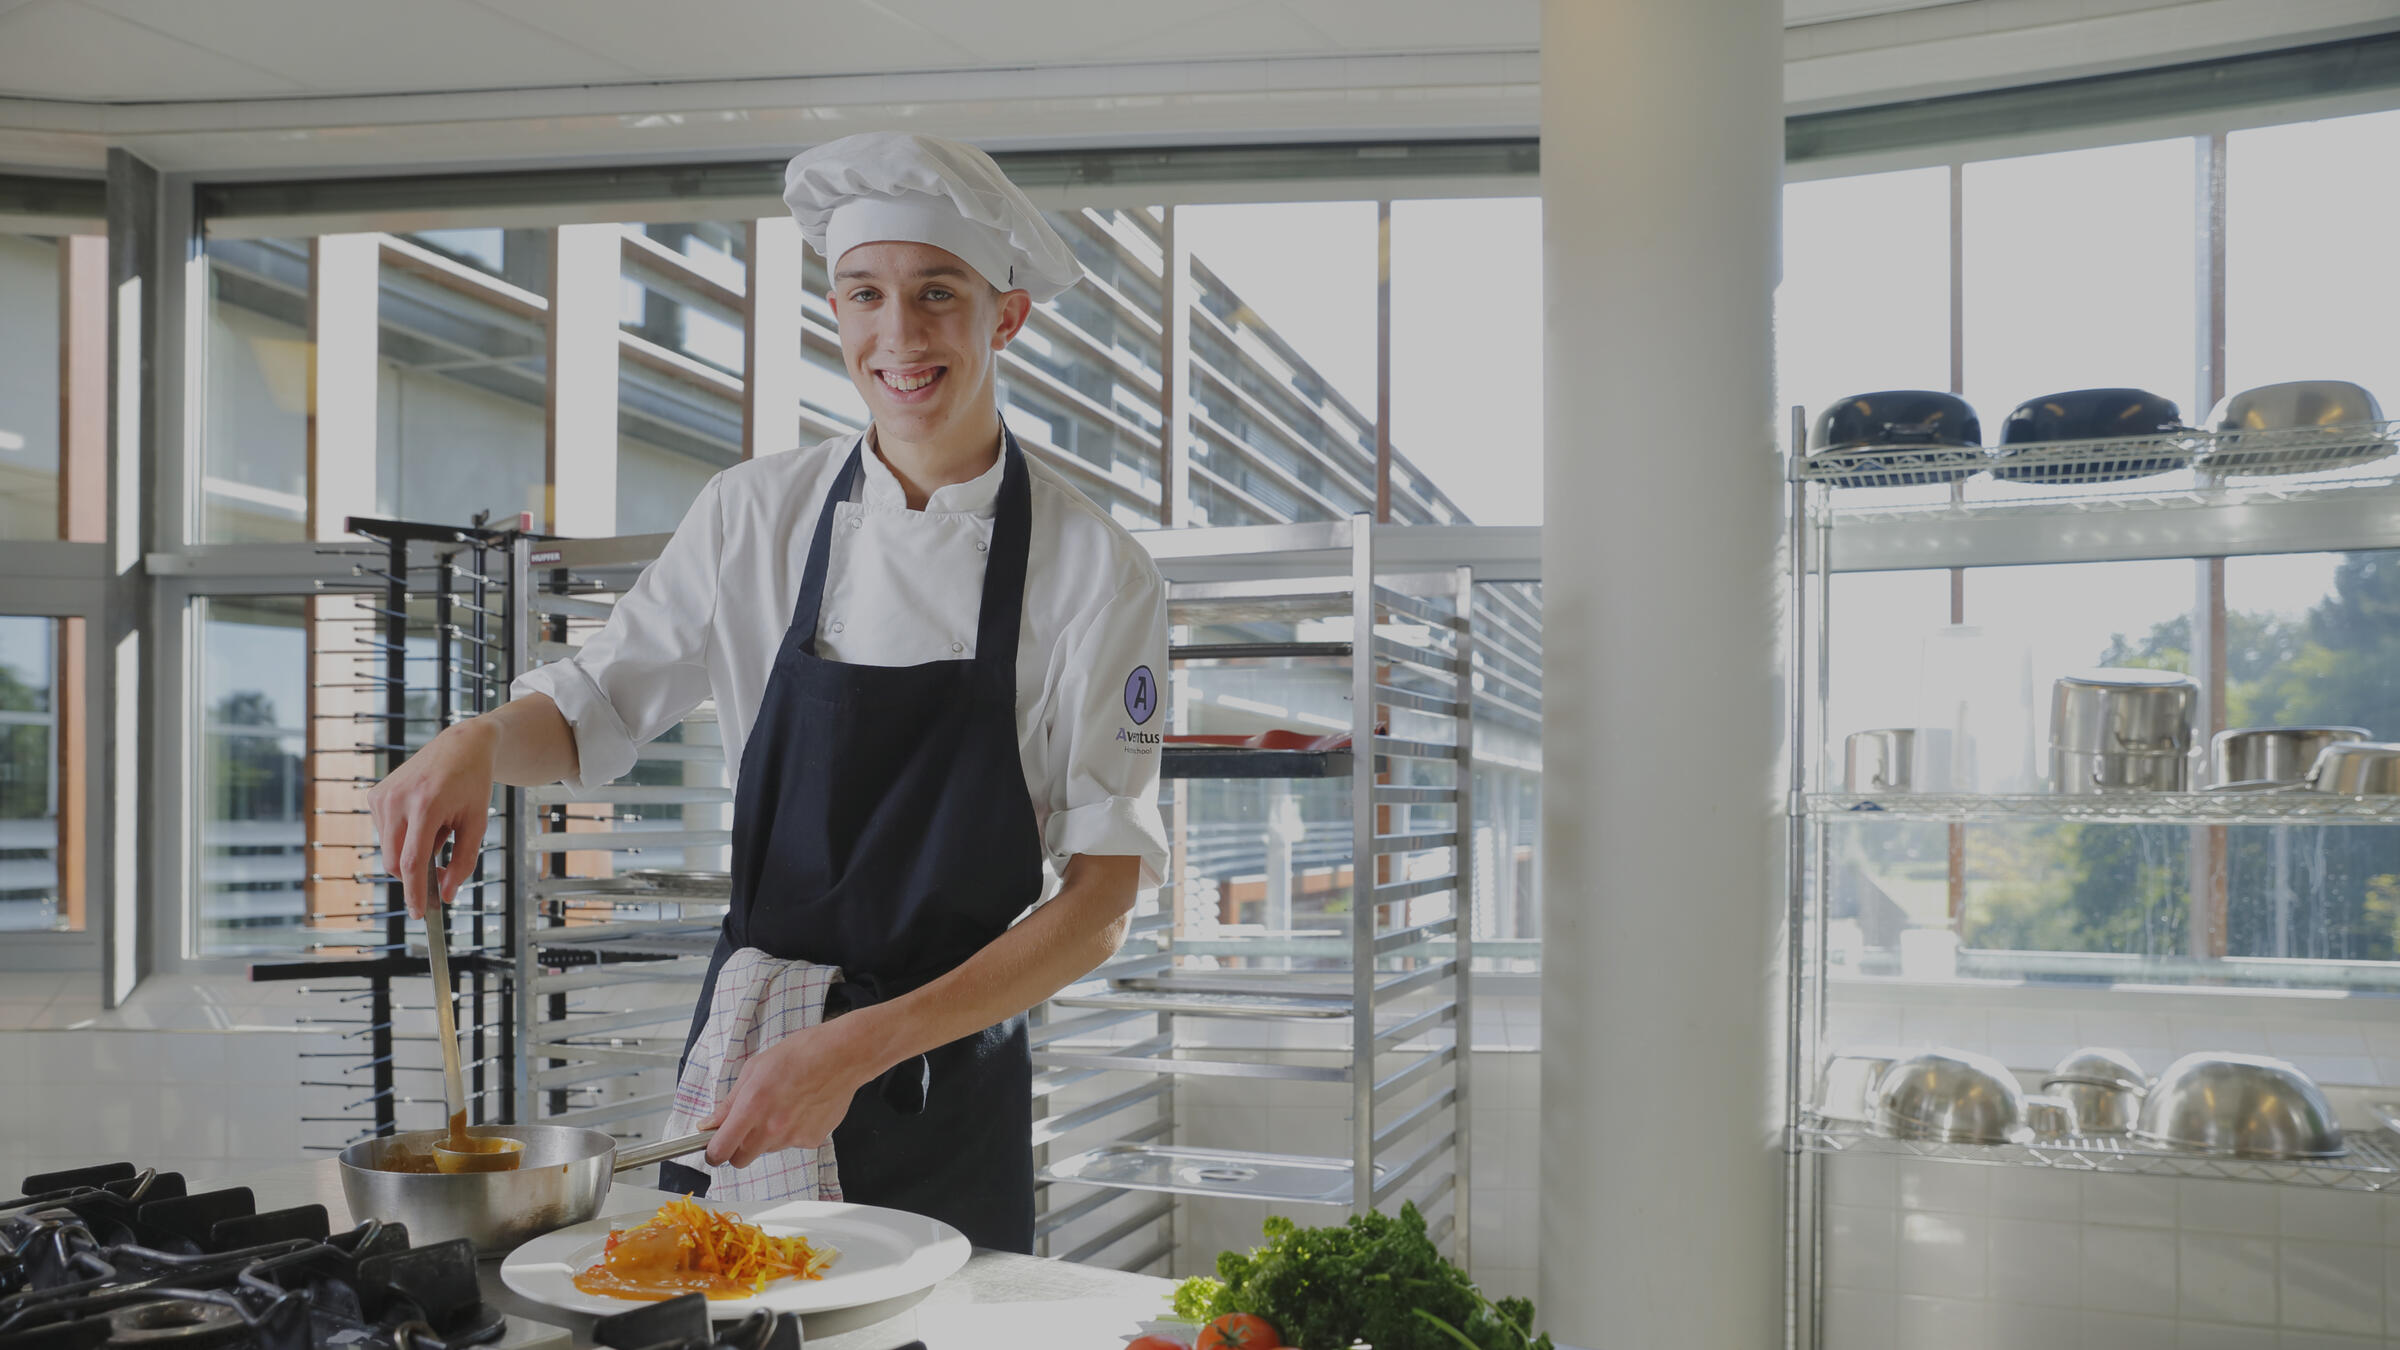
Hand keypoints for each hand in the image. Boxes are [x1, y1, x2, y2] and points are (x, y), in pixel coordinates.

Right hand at [365, 719, 498, 918]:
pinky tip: (424, 817)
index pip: (412, 861)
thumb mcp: (477, 824)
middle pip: (395, 861)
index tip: (419, 913)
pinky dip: (404, 837)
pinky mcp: (374, 795)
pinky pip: (386, 834)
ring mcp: (381, 796)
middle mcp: (397, 799)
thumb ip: (463, 862)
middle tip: (442, 878)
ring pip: (389, 850)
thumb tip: (446, 896)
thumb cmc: (473, 784)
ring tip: (439, 828)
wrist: (461, 745)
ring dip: (413, 852)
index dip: (415, 892)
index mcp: (426, 805)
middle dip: (416, 877)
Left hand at [701, 1020, 883, 1168]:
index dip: (713, 1153)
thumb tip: (709, 1123)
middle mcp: (771, 1128)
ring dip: (767, 1136)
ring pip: (768, 1149)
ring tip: (782, 1106)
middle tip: (747, 1127)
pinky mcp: (812, 1140)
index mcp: (752, 1107)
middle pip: (741, 1159)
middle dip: (738, 1148)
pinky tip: (801, 1108)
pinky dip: (792, 1132)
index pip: (721, 1150)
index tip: (713, 1148)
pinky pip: (792, 1143)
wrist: (842, 1056)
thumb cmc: (799, 1054)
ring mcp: (793, 1137)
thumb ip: (730, 1102)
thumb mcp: (754, 1069)